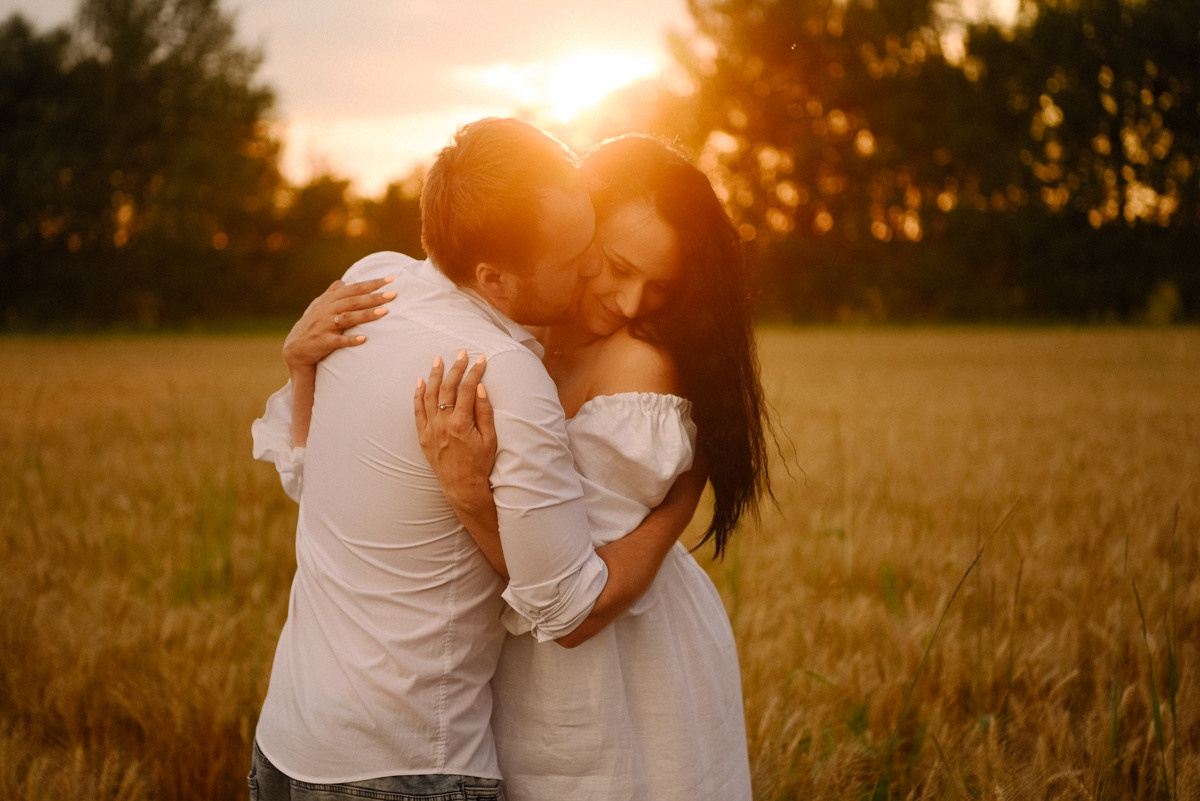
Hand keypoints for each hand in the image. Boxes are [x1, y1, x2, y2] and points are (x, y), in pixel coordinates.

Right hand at [282, 276, 395, 367]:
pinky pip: (338, 340)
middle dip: (374, 297)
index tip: (391, 279)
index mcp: (329, 300)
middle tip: (393, 294)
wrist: (295, 348)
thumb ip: (332, 293)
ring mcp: (325, 325)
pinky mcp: (323, 341)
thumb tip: (343, 281)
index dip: (371, 283)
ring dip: (366, 315)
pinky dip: (350, 339)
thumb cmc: (312, 324)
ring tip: (384, 312)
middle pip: (353, 301)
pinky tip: (363, 339)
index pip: (353, 288)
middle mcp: (327, 310)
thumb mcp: (319, 306)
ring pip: (348, 318)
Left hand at [413, 351, 496, 512]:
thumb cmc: (479, 464)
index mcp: (461, 423)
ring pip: (429, 395)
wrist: (461, 486)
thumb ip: (484, 412)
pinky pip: (417, 411)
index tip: (480, 359)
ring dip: (434, 376)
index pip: (467, 389)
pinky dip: (418, 395)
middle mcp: (442, 423)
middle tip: (460, 354)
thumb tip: (480, 388)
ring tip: (438, 360)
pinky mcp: (423, 436)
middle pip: (447, 388)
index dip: (474, 372)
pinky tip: (421, 382)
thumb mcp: (489, 439)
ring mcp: (430, 429)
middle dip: (455, 368)